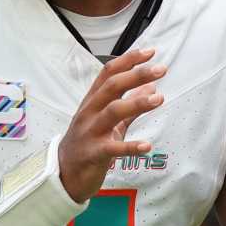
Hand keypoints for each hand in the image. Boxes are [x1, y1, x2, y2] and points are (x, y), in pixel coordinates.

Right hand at [58, 47, 165, 202]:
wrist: (64, 173)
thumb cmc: (88, 143)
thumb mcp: (109, 121)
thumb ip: (131, 103)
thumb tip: (152, 86)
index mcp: (92, 101)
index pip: (108, 73)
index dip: (129, 61)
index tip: (150, 52)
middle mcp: (89, 112)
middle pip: (111, 87)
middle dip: (136, 75)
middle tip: (160, 69)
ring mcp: (90, 132)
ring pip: (112, 112)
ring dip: (137, 103)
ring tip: (159, 99)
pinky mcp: (93, 153)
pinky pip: (112, 148)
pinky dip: (130, 146)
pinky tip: (147, 146)